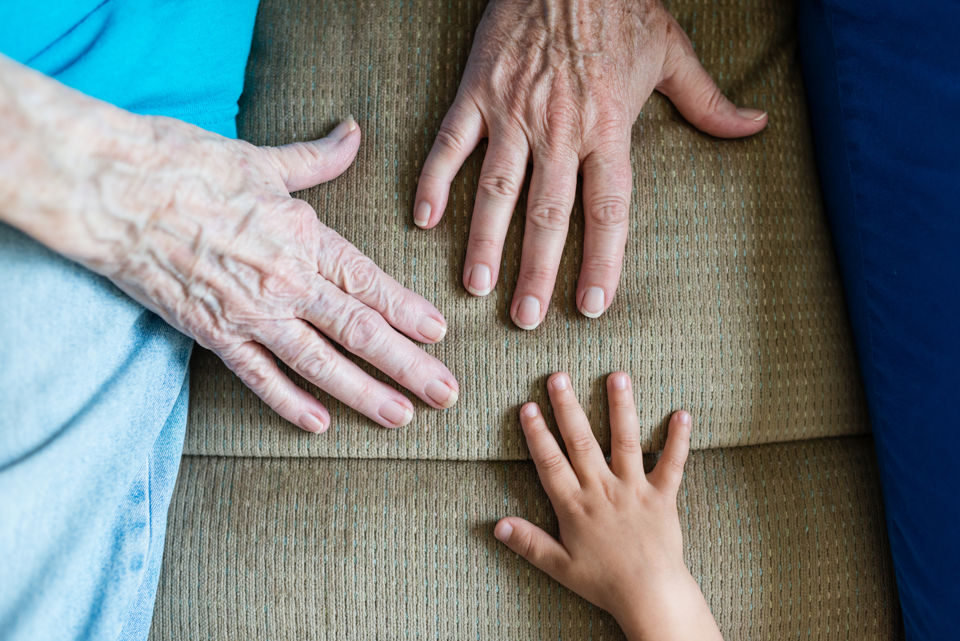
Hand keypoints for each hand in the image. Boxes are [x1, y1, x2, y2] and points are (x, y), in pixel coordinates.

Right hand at [0, 57, 458, 432]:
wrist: (113, 192)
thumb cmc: (187, 166)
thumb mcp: (264, 159)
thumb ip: (318, 159)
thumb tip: (353, 133)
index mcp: (305, 238)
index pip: (371, 285)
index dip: (409, 312)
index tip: (440, 334)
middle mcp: (288, 283)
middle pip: (360, 332)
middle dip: (408, 366)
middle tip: (446, 393)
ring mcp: (251, 315)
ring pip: (320, 364)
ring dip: (364, 393)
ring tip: (401, 415)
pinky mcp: (212, 335)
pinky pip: (259, 377)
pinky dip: (289, 403)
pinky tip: (318, 424)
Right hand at [415, 0, 766, 328]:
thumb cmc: (622, 6)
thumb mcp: (673, 51)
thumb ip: (709, 102)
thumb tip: (755, 125)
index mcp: (607, 128)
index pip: (606, 210)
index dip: (600, 261)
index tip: (591, 306)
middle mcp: (559, 129)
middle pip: (547, 214)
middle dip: (536, 271)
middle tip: (526, 318)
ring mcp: (513, 111)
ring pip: (496, 188)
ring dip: (484, 241)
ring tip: (475, 287)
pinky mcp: (477, 90)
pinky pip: (451, 143)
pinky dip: (434, 180)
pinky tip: (424, 219)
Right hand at [494, 372, 721, 640]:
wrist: (650, 595)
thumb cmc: (604, 582)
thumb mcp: (560, 566)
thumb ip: (529, 543)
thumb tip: (497, 525)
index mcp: (576, 506)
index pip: (551, 463)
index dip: (538, 434)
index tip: (528, 407)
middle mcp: (603, 490)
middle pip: (581, 442)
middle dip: (568, 408)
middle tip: (559, 377)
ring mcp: (634, 489)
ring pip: (625, 441)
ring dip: (621, 408)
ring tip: (617, 376)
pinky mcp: (663, 496)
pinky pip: (673, 463)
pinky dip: (679, 439)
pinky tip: (683, 413)